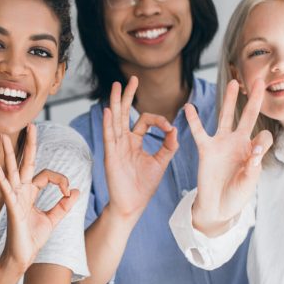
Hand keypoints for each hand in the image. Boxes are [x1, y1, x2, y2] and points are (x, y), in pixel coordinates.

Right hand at [0, 124, 80, 268]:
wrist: (22, 257)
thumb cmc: (33, 238)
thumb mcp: (53, 219)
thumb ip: (64, 205)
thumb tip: (77, 192)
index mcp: (31, 193)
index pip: (46, 175)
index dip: (61, 180)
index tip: (69, 192)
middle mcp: (21, 192)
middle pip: (25, 163)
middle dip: (28, 144)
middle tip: (30, 125)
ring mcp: (14, 198)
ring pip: (12, 171)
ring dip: (8, 153)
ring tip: (3, 137)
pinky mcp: (11, 208)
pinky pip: (6, 190)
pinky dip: (1, 178)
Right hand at [101, 76, 177, 219]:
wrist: (132, 205)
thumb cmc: (143, 186)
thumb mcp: (161, 162)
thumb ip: (169, 146)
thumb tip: (175, 128)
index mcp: (135, 142)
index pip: (145, 121)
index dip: (159, 120)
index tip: (169, 128)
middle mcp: (124, 141)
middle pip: (125, 113)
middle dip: (128, 95)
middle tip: (131, 78)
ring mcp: (116, 147)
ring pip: (115, 119)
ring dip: (116, 102)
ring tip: (116, 85)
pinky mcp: (111, 156)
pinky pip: (109, 136)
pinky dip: (108, 123)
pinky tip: (108, 110)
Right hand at [184, 80, 273, 235]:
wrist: (218, 207)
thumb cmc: (236, 195)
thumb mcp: (249, 182)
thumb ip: (253, 165)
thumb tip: (255, 147)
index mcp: (252, 150)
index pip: (264, 136)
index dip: (262, 142)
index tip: (254, 154)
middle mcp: (238, 143)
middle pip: (248, 116)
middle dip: (254, 99)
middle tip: (259, 80)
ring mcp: (221, 144)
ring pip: (225, 116)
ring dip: (229, 100)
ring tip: (232, 82)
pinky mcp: (206, 150)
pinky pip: (199, 132)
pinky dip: (194, 120)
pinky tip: (189, 106)